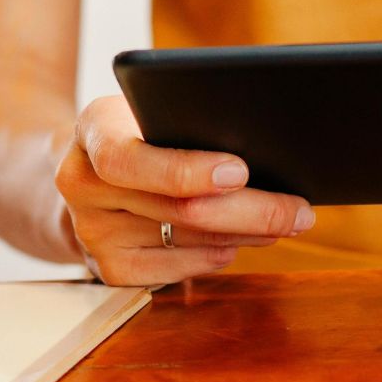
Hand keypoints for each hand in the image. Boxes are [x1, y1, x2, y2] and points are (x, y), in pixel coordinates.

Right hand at [56, 95, 314, 284]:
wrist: (89, 174)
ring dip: (245, 234)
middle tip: (299, 211)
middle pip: (178, 208)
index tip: (240, 171)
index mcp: (93, 129)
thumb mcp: (149, 111)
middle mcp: (81, 182)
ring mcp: (91, 231)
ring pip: (187, 240)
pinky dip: (214, 257)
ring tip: (285, 222)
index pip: (129, 158)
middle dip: (251, 210)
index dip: (186, 170)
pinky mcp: (106, 268)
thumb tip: (267, 150)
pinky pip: (175, 270)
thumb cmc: (140, 133)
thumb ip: (188, 122)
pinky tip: (236, 243)